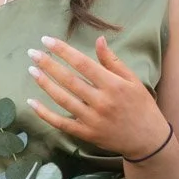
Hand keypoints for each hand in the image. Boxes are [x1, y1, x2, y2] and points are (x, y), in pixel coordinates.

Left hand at [26, 35, 172, 160]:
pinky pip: (61, 123)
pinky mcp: (86, 134)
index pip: (82, 63)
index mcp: (113, 85)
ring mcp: (92, 119)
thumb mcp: (132, 80)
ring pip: (62, 99)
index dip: (63, 50)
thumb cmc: (141, 106)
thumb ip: (112, 61)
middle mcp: (101, 101)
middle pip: (69, 80)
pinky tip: (31, 102)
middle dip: (48, 64)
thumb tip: (99, 39)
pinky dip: (44, 113)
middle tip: (32, 53)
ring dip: (44, 84)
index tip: (46, 40)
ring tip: (32, 70)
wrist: (147, 140)